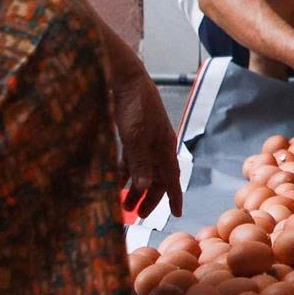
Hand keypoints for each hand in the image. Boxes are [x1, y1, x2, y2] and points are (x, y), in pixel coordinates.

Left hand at [113, 72, 183, 216]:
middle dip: (149, 197)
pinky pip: (131, 160)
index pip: (172, 178)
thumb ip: (140, 162)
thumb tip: (145, 186)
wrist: (127, 79)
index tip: (177, 214)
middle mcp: (157, 146)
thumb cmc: (135, 106)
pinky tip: (116, 181)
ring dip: (135, 187)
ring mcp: (145, 140)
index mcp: (165, 147)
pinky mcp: (132, 135)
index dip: (174, 197)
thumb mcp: (136, 137)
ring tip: (124, 204)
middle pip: (157, 178)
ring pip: (142, 170)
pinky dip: (125, 172)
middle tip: (138, 215)